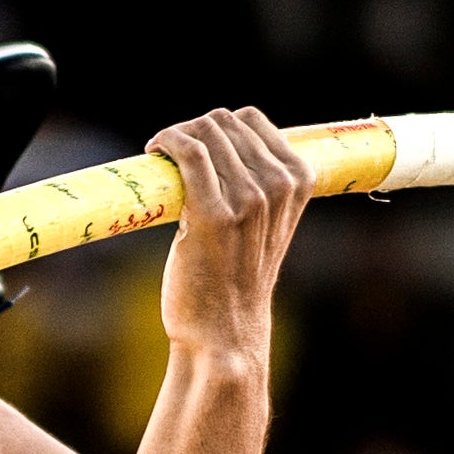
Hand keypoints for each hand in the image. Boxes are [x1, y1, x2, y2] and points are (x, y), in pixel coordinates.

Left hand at [151, 108, 312, 363]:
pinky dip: (167, 142)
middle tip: (172, 156)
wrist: (224, 332)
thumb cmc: (237, 281)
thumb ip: (261, 188)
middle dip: (192, 131)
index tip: (196, 145)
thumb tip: (227, 145)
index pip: (252, 120)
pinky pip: (189, 152)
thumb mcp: (267, 228)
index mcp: (298, 181)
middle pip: (224, 122)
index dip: (217, 126)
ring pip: (204, 132)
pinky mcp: (212, 213)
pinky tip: (154, 152)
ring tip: (161, 157)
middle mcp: (277, 186)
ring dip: (175, 137)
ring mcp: (247, 199)